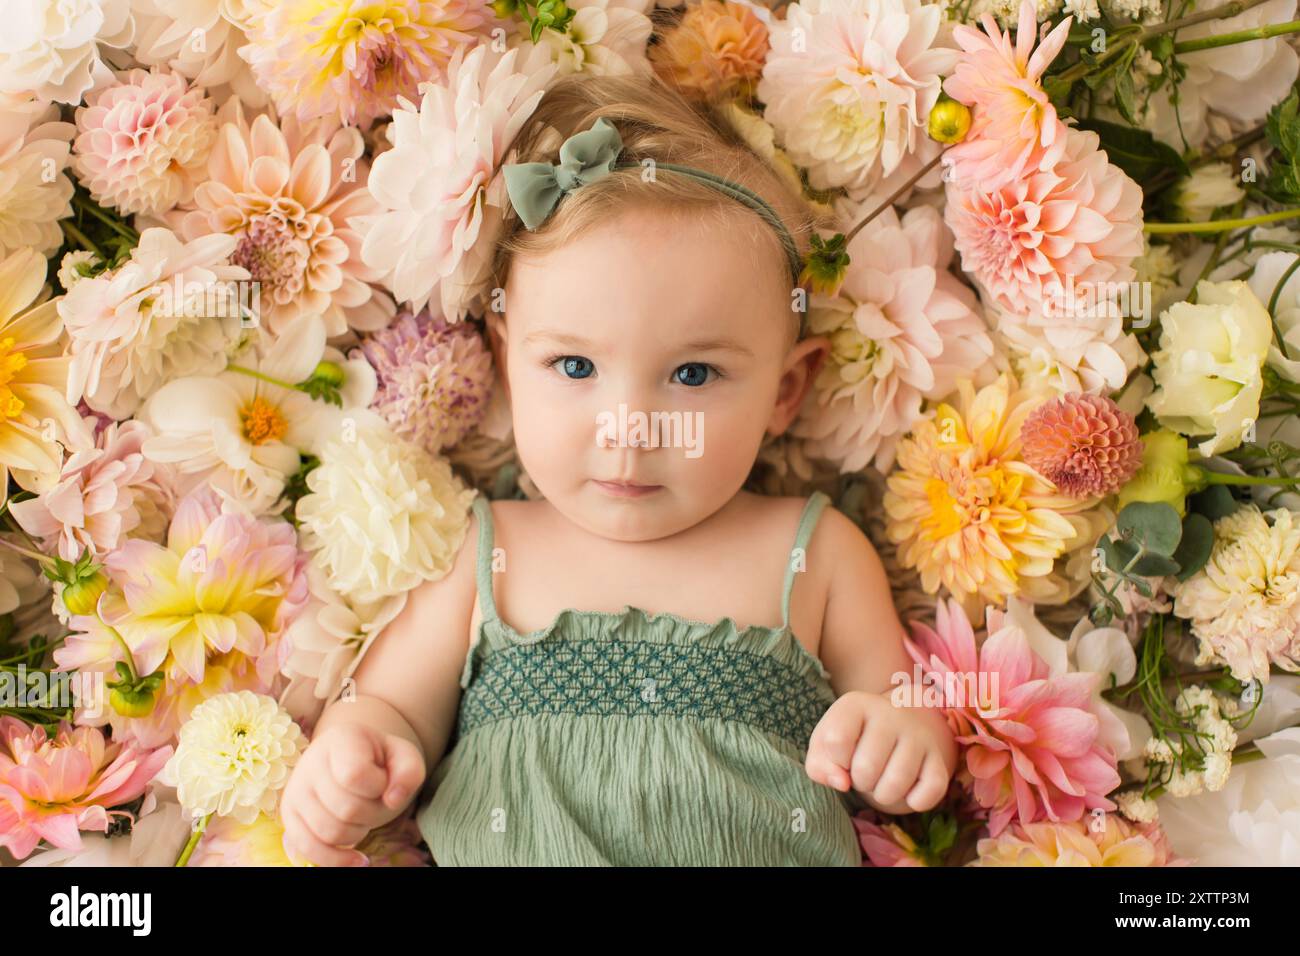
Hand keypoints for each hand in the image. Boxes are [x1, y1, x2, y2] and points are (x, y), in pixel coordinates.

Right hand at [280, 722, 426, 866]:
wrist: (349, 759)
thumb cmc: (379, 760)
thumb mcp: (403, 756)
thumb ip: (409, 771)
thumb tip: (393, 799)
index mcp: (340, 740)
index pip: (355, 775)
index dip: (378, 786)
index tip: (383, 781)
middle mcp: (310, 763)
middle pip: (347, 809)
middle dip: (372, 813)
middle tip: (375, 801)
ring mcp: (296, 791)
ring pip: (330, 832)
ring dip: (357, 833)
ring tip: (362, 816)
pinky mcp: (289, 816)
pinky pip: (308, 849)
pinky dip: (335, 860)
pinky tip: (357, 859)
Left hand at [805, 691, 954, 812]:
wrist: (903, 721)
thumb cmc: (855, 738)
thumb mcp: (826, 745)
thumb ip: (819, 765)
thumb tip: (841, 783)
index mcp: (856, 705)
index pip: (836, 741)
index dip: (835, 761)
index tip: (843, 758)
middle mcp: (891, 713)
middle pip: (865, 768)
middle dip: (860, 782)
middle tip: (865, 773)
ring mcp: (918, 735)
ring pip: (896, 784)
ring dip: (883, 795)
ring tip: (882, 782)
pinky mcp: (939, 759)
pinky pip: (930, 791)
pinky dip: (915, 801)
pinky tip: (907, 791)